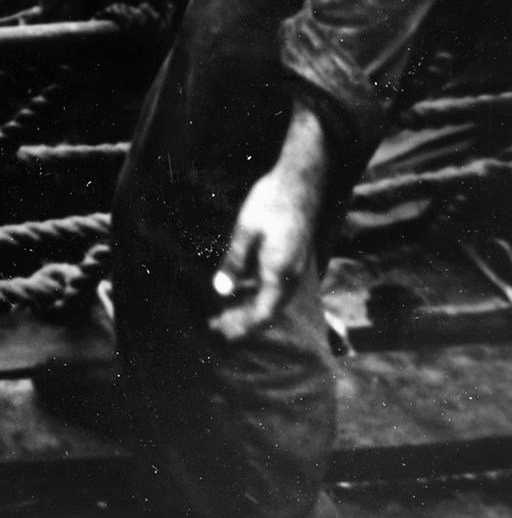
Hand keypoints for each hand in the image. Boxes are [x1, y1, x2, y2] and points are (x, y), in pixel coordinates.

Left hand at [213, 105, 330, 341]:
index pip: (262, 314)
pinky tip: (238, 290)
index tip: (223, 334)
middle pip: (268, 311)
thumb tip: (221, 291)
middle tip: (217, 328)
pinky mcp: (292, 260)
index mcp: (279, 273)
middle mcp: (291, 277)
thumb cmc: (270, 203)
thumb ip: (235, 263)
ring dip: (249, 309)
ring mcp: (294, 269)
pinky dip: (256, 294)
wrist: (300, 183)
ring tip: (224, 314)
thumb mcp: (245, 231)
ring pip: (272, 300)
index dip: (243, 327)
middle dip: (243, 322)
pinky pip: (274, 287)